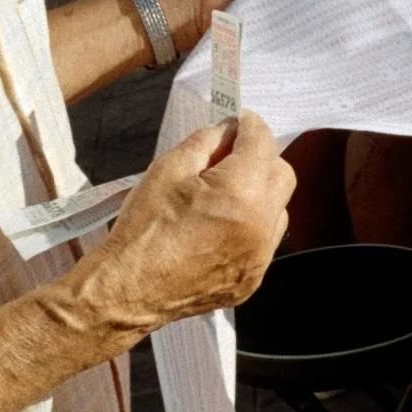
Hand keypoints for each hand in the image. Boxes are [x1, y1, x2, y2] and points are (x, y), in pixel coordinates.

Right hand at [73, 109, 296, 333]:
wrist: (129, 289)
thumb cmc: (143, 229)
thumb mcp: (169, 168)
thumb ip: (207, 141)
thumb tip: (228, 130)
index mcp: (241, 193)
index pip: (263, 143)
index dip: (250, 125)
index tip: (239, 122)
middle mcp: (260, 226)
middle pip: (282, 174)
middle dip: (261, 158)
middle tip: (230, 155)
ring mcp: (260, 257)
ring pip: (278, 209)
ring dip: (260, 194)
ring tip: (222, 195)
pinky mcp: (252, 279)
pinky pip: (264, 241)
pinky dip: (251, 225)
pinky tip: (219, 225)